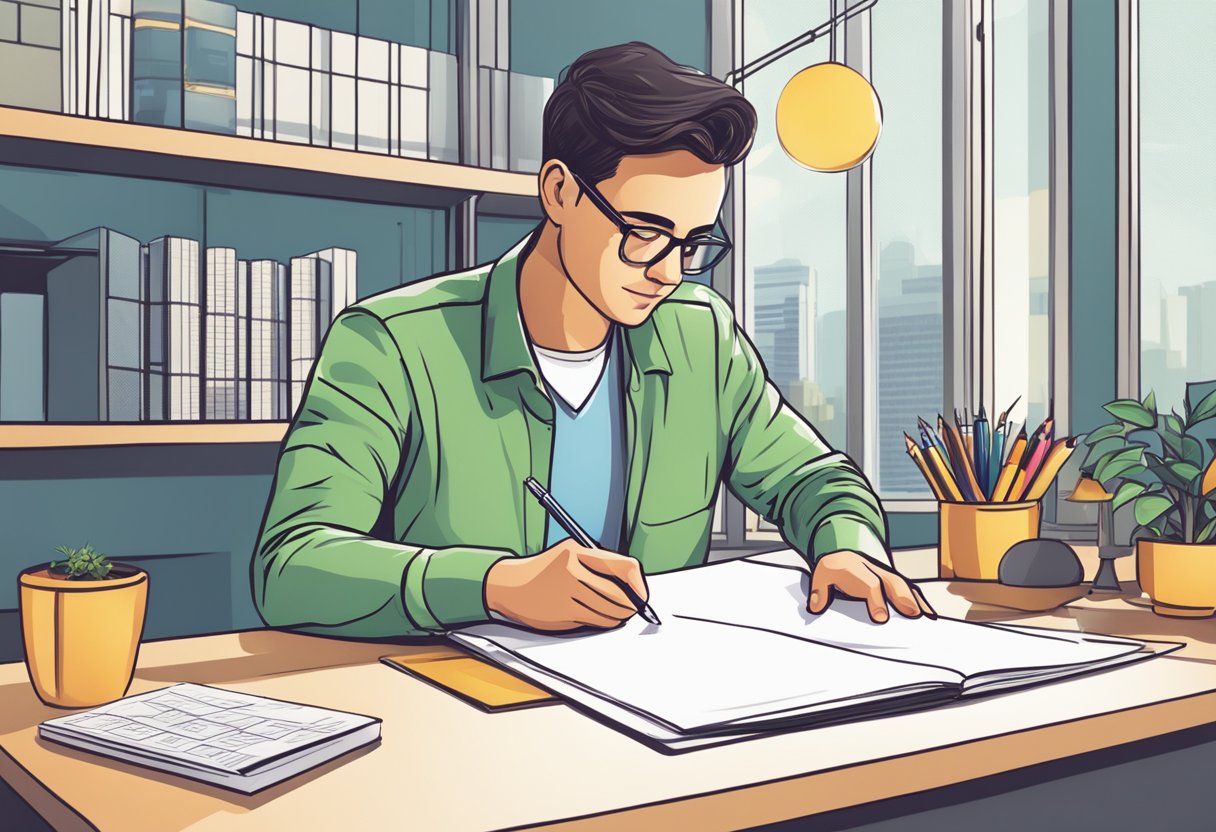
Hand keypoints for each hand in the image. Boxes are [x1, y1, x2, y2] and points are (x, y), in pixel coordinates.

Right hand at [484, 540, 648, 631]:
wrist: (509, 585)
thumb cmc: (545, 570)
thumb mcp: (569, 554)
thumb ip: (598, 564)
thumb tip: (632, 583)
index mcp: (576, 552)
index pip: (622, 566)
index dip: (637, 583)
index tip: (641, 593)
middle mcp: (571, 572)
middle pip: (617, 593)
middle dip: (631, 604)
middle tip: (636, 606)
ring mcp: (566, 594)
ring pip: (607, 610)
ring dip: (620, 615)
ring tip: (623, 613)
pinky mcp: (561, 613)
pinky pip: (594, 620)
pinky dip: (606, 621)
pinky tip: (607, 618)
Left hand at [807, 551, 936, 622]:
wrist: (843, 552)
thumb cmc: (835, 567)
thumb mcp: (821, 574)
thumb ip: (819, 591)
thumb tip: (816, 606)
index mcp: (856, 569)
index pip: (870, 584)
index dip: (876, 600)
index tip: (880, 617)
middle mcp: (875, 570)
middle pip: (892, 583)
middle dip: (903, 598)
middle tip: (912, 614)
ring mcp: (886, 574)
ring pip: (904, 585)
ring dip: (916, 600)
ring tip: (926, 616)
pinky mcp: (893, 580)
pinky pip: (910, 589)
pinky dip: (921, 600)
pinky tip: (929, 614)